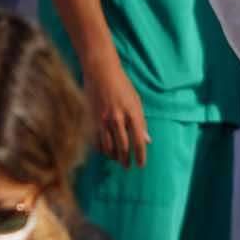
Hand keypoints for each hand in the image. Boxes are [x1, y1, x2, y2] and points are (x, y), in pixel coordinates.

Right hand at [82, 54, 149, 168]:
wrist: (101, 72)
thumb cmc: (121, 85)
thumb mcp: (136, 101)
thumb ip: (142, 122)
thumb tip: (147, 140)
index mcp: (132, 114)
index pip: (138, 142)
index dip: (140, 156)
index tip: (141, 165)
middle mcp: (118, 119)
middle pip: (123, 148)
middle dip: (126, 160)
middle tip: (128, 166)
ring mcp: (103, 120)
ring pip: (108, 147)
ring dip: (114, 157)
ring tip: (117, 160)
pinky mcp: (91, 119)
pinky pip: (96, 141)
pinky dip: (101, 149)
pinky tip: (105, 150)